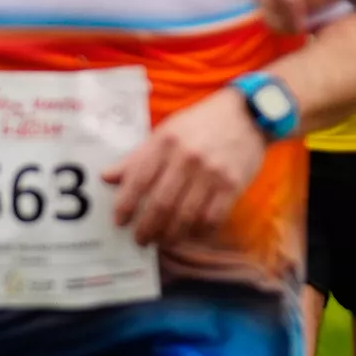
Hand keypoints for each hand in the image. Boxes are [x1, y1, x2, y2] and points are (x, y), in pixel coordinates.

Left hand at [105, 88, 267, 244]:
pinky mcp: (233, 185)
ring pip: (186, 215)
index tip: (119, 221)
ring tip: (162, 241)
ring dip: (171, 234)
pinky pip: (212, 218)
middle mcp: (188, 158)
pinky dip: (198, 231)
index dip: (126, 205)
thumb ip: (138, 157)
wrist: (248, 115)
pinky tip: (190, 234)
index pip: (139, 179)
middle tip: (140, 239)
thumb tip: (107, 177)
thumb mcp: (166, 132)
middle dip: (147, 227)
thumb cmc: (202, 123)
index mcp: (166, 142)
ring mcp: (213, 173)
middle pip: (161, 203)